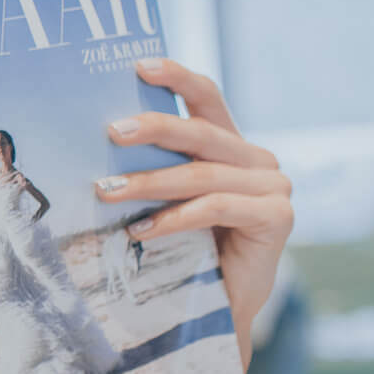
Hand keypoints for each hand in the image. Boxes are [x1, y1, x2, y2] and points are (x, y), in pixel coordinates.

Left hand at [93, 58, 292, 368]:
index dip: (177, 76)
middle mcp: (258, 159)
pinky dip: (174, 218)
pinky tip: (141, 230)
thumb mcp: (167, 200)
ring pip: (202, 174)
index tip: (138, 65)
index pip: (207, 98)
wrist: (218, 309)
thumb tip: (96, 139)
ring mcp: (274, 187)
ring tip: (106, 191)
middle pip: (201, 133)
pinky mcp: (278, 218)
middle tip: (110, 132)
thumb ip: (153, 167)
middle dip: (153, 129)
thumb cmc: (185, 249)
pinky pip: (217, 208)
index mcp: (231, 145)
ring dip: (149, 182)